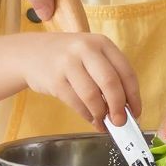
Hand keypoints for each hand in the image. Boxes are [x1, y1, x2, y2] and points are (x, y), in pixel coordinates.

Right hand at [26, 32, 140, 126]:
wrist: (30, 53)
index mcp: (101, 43)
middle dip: (119, 107)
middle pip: (111, 82)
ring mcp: (68, 63)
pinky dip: (86, 114)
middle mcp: (85, 49)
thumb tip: (125, 108)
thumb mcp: (90, 55)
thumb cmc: (67, 58)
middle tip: (120, 122)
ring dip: (100, 114)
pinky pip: (76, 103)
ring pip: (92, 96)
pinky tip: (90, 118)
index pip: (126, 71)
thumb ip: (108, 76)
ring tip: (102, 122)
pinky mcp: (54, 79)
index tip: (136, 112)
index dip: (134, 96)